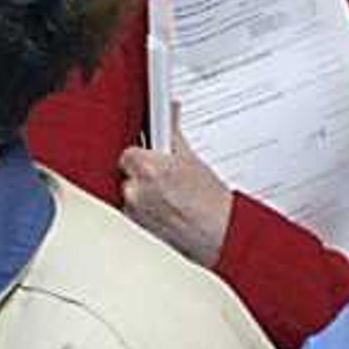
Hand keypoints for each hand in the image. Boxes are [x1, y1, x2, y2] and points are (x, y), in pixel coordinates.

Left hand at [118, 142, 235, 265]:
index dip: (143, 154)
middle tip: (166, 178)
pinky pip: (135, 214)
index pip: (129, 153)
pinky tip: (168, 211)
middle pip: (128, 175)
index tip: (152, 155)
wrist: (219, 233)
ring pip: (131, 195)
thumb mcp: (191, 160)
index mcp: (146, 169)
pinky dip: (147, 212)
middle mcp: (134, 191)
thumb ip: (171, 135)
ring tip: (171, 197)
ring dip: (145, 194)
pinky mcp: (137, 229)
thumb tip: (167, 114)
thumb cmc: (210, 203)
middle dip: (144, 175)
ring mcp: (133, 213)